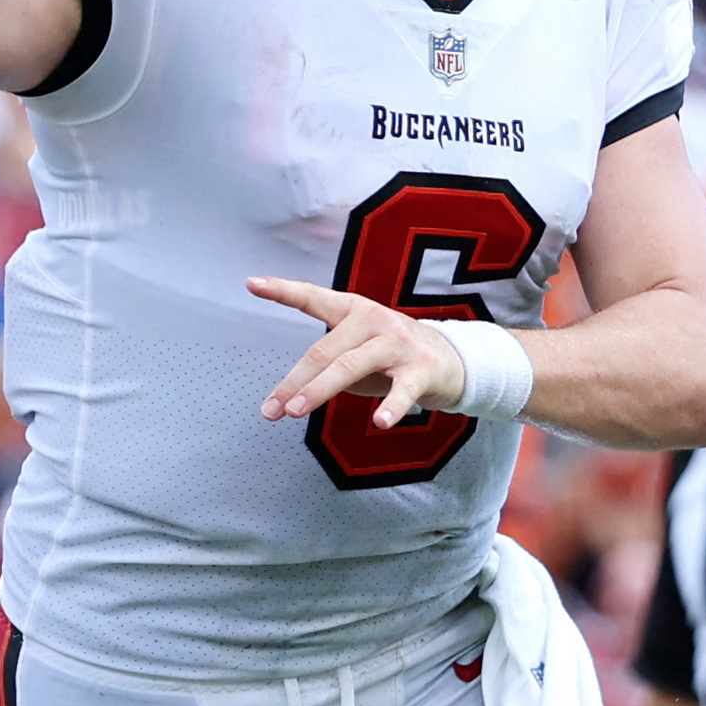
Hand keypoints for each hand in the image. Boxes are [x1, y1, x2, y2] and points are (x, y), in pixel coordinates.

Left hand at [250, 275, 466, 431]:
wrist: (452, 362)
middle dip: (295, 381)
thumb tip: (292, 396)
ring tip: (296, 411)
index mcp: (353, 310)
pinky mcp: (421, 369)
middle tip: (272, 409)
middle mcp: (374, 320)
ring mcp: (398, 343)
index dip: (283, 290)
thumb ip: (328, 366)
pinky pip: (402, 390)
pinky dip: (391, 406)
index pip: (313, 297)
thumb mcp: (357, 353)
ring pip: (351, 366)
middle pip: (325, 350)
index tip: (253, 283)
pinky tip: (380, 421)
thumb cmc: (393, 358)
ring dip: (320, 390)